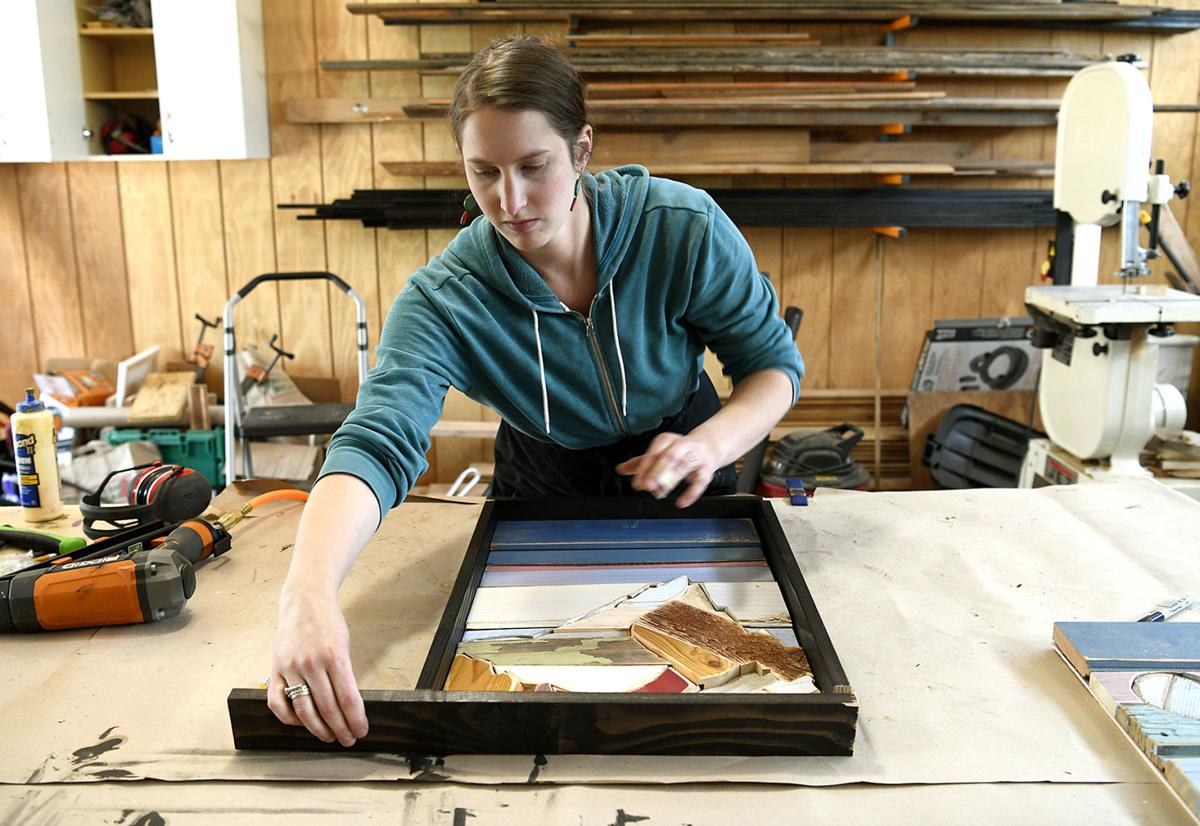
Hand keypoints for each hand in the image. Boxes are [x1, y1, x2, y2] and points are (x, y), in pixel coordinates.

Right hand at [268, 586, 367, 746]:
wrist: (304, 601)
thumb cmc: (328, 623)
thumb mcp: (344, 645)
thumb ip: (345, 674)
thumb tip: (349, 707)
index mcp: (334, 656)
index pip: (348, 698)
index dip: (356, 719)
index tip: (362, 730)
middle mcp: (311, 663)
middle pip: (328, 708)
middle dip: (341, 728)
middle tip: (348, 739)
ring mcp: (291, 668)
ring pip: (304, 710)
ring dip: (318, 729)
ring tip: (329, 736)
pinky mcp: (275, 670)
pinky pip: (277, 703)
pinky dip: (289, 718)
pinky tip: (301, 723)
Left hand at [615, 432, 715, 507]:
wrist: (709, 446)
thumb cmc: (680, 451)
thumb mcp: (659, 453)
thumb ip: (640, 463)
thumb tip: (620, 469)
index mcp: (667, 441)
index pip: (654, 452)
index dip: (645, 468)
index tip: (637, 483)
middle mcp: (682, 446)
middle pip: (669, 457)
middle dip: (657, 471)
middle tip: (647, 486)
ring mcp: (696, 456)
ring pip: (684, 465)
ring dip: (671, 479)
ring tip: (660, 492)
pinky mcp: (707, 469)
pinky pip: (700, 481)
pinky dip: (691, 492)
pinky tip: (682, 502)